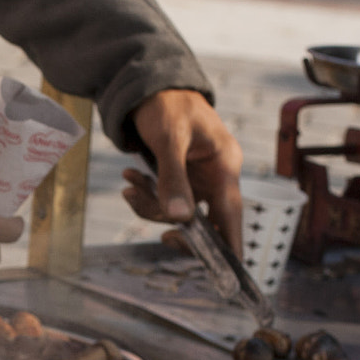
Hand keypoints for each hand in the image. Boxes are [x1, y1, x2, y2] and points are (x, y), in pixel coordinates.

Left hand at [121, 89, 244, 255]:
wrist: (151, 86)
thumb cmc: (166, 105)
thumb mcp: (169, 140)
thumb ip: (173, 179)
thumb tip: (179, 220)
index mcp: (224, 165)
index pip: (231, 215)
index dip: (230, 245)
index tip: (229, 273)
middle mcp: (216, 176)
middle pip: (201, 220)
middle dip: (170, 221)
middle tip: (153, 225)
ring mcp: (198, 180)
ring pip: (176, 213)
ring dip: (149, 204)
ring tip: (128, 183)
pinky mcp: (181, 179)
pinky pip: (164, 200)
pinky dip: (145, 195)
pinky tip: (129, 180)